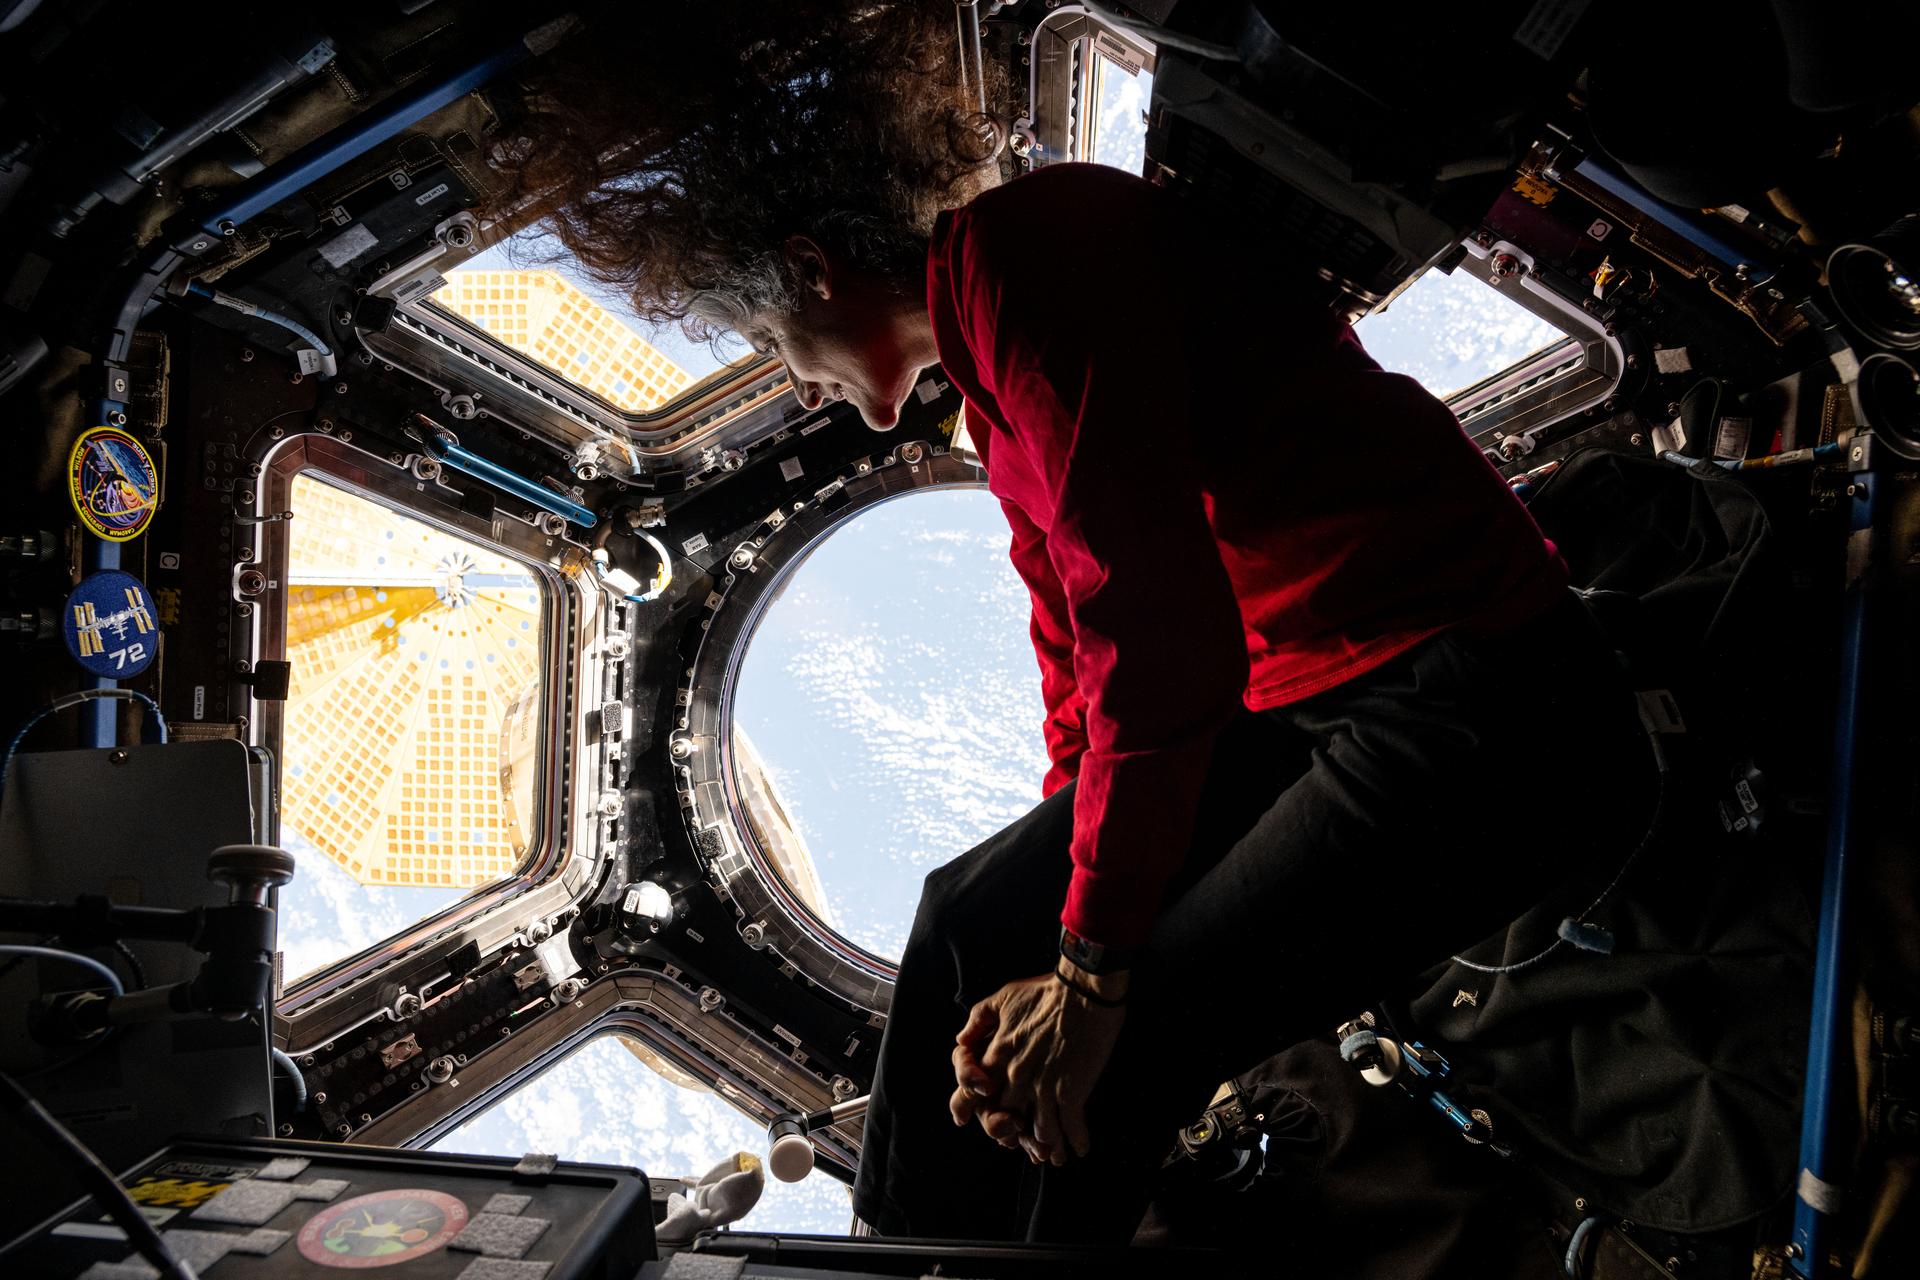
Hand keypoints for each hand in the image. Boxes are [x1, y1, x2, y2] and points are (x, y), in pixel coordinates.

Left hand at [947, 962, 1127, 1164]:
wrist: (1083, 990)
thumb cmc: (1044, 990)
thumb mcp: (1003, 997)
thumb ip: (978, 1019)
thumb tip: (961, 1038)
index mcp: (998, 1055)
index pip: (975, 1093)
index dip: (973, 1110)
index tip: (973, 1120)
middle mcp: (1016, 1076)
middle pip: (1006, 1119)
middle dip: (1012, 1136)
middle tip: (1022, 1144)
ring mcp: (1044, 1087)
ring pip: (1039, 1132)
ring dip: (1046, 1146)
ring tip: (1053, 1156)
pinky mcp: (1071, 1091)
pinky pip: (1070, 1126)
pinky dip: (1075, 1141)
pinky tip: (1080, 1149)